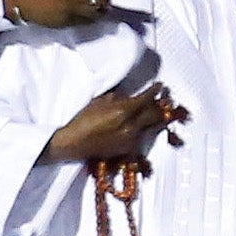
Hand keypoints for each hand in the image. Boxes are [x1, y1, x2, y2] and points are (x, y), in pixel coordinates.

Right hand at [7, 0, 116, 27]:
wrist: (25, 2)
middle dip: (107, 0)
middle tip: (108, 0)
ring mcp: (72, 9)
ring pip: (96, 13)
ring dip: (101, 11)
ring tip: (102, 10)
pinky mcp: (68, 22)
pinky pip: (86, 22)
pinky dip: (91, 19)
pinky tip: (91, 17)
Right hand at [43, 87, 168, 162]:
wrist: (75, 143)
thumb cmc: (83, 120)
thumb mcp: (99, 102)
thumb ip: (118, 98)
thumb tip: (129, 96)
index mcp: (123, 111)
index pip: (146, 98)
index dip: (155, 91)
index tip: (160, 86)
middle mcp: (131, 126)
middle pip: (155, 115)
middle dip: (158, 107)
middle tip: (159, 101)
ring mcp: (131, 139)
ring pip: (150, 127)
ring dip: (153, 120)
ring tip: (153, 114)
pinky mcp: (128, 149)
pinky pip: (141, 137)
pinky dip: (142, 131)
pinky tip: (139, 128)